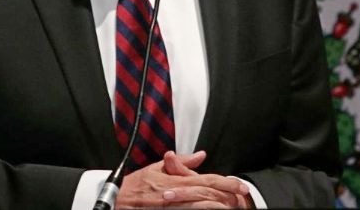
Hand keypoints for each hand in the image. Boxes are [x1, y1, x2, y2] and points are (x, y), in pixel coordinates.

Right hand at [116, 151, 251, 208]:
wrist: (117, 200)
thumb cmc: (134, 185)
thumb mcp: (156, 168)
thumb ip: (181, 162)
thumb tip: (201, 155)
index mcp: (175, 180)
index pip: (206, 179)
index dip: (226, 182)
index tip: (241, 185)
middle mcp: (176, 193)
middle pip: (208, 193)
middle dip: (228, 195)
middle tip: (243, 197)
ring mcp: (173, 207)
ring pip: (202, 206)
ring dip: (219, 206)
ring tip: (233, 207)